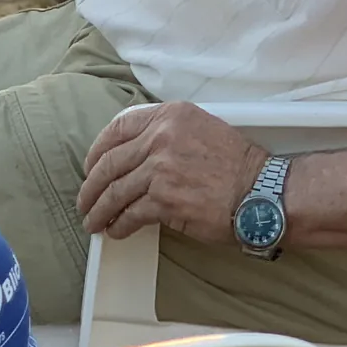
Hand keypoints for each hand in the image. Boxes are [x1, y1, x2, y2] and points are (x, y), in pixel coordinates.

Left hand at [77, 101, 270, 245]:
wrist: (262, 192)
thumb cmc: (238, 164)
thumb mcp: (201, 128)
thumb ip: (167, 133)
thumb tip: (137, 155)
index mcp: (169, 115)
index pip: (118, 127)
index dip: (98, 149)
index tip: (90, 166)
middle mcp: (160, 137)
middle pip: (110, 162)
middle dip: (91, 185)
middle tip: (85, 200)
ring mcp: (160, 168)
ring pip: (115, 190)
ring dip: (99, 209)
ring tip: (93, 221)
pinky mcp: (164, 199)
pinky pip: (130, 213)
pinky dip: (119, 225)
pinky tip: (116, 231)